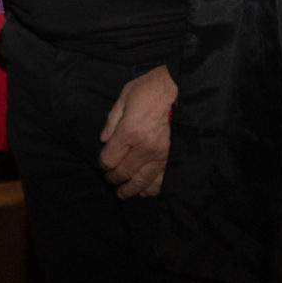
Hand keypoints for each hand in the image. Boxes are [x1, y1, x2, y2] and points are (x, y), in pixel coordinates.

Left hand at [98, 65, 174, 198]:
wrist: (178, 89)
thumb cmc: (149, 90)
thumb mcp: (124, 98)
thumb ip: (112, 121)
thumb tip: (103, 140)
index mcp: (129, 132)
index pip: (110, 159)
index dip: (103, 164)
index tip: (102, 164)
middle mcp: (144, 147)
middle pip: (124, 172)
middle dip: (113, 178)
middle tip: (109, 180)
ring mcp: (160, 155)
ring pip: (142, 181)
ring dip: (131, 190)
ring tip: (123, 193)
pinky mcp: (172, 157)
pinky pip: (162, 179)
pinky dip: (152, 189)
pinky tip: (146, 192)